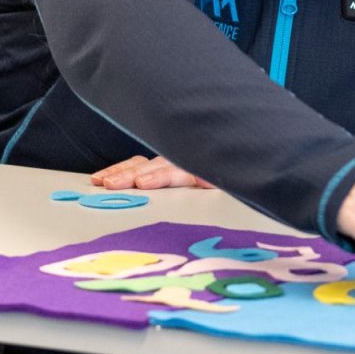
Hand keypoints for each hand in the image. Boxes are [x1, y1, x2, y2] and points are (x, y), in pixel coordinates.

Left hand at [92, 155, 215, 189]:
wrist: (257, 166)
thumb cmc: (225, 176)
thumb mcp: (195, 183)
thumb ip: (172, 182)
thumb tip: (136, 191)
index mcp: (175, 165)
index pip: (142, 163)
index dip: (120, 170)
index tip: (96, 180)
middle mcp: (183, 161)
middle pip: (145, 163)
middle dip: (120, 173)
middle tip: (98, 183)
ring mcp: (194, 164)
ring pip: (159, 166)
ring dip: (133, 175)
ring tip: (112, 184)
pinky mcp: (207, 171)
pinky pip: (180, 171)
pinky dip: (160, 175)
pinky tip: (144, 181)